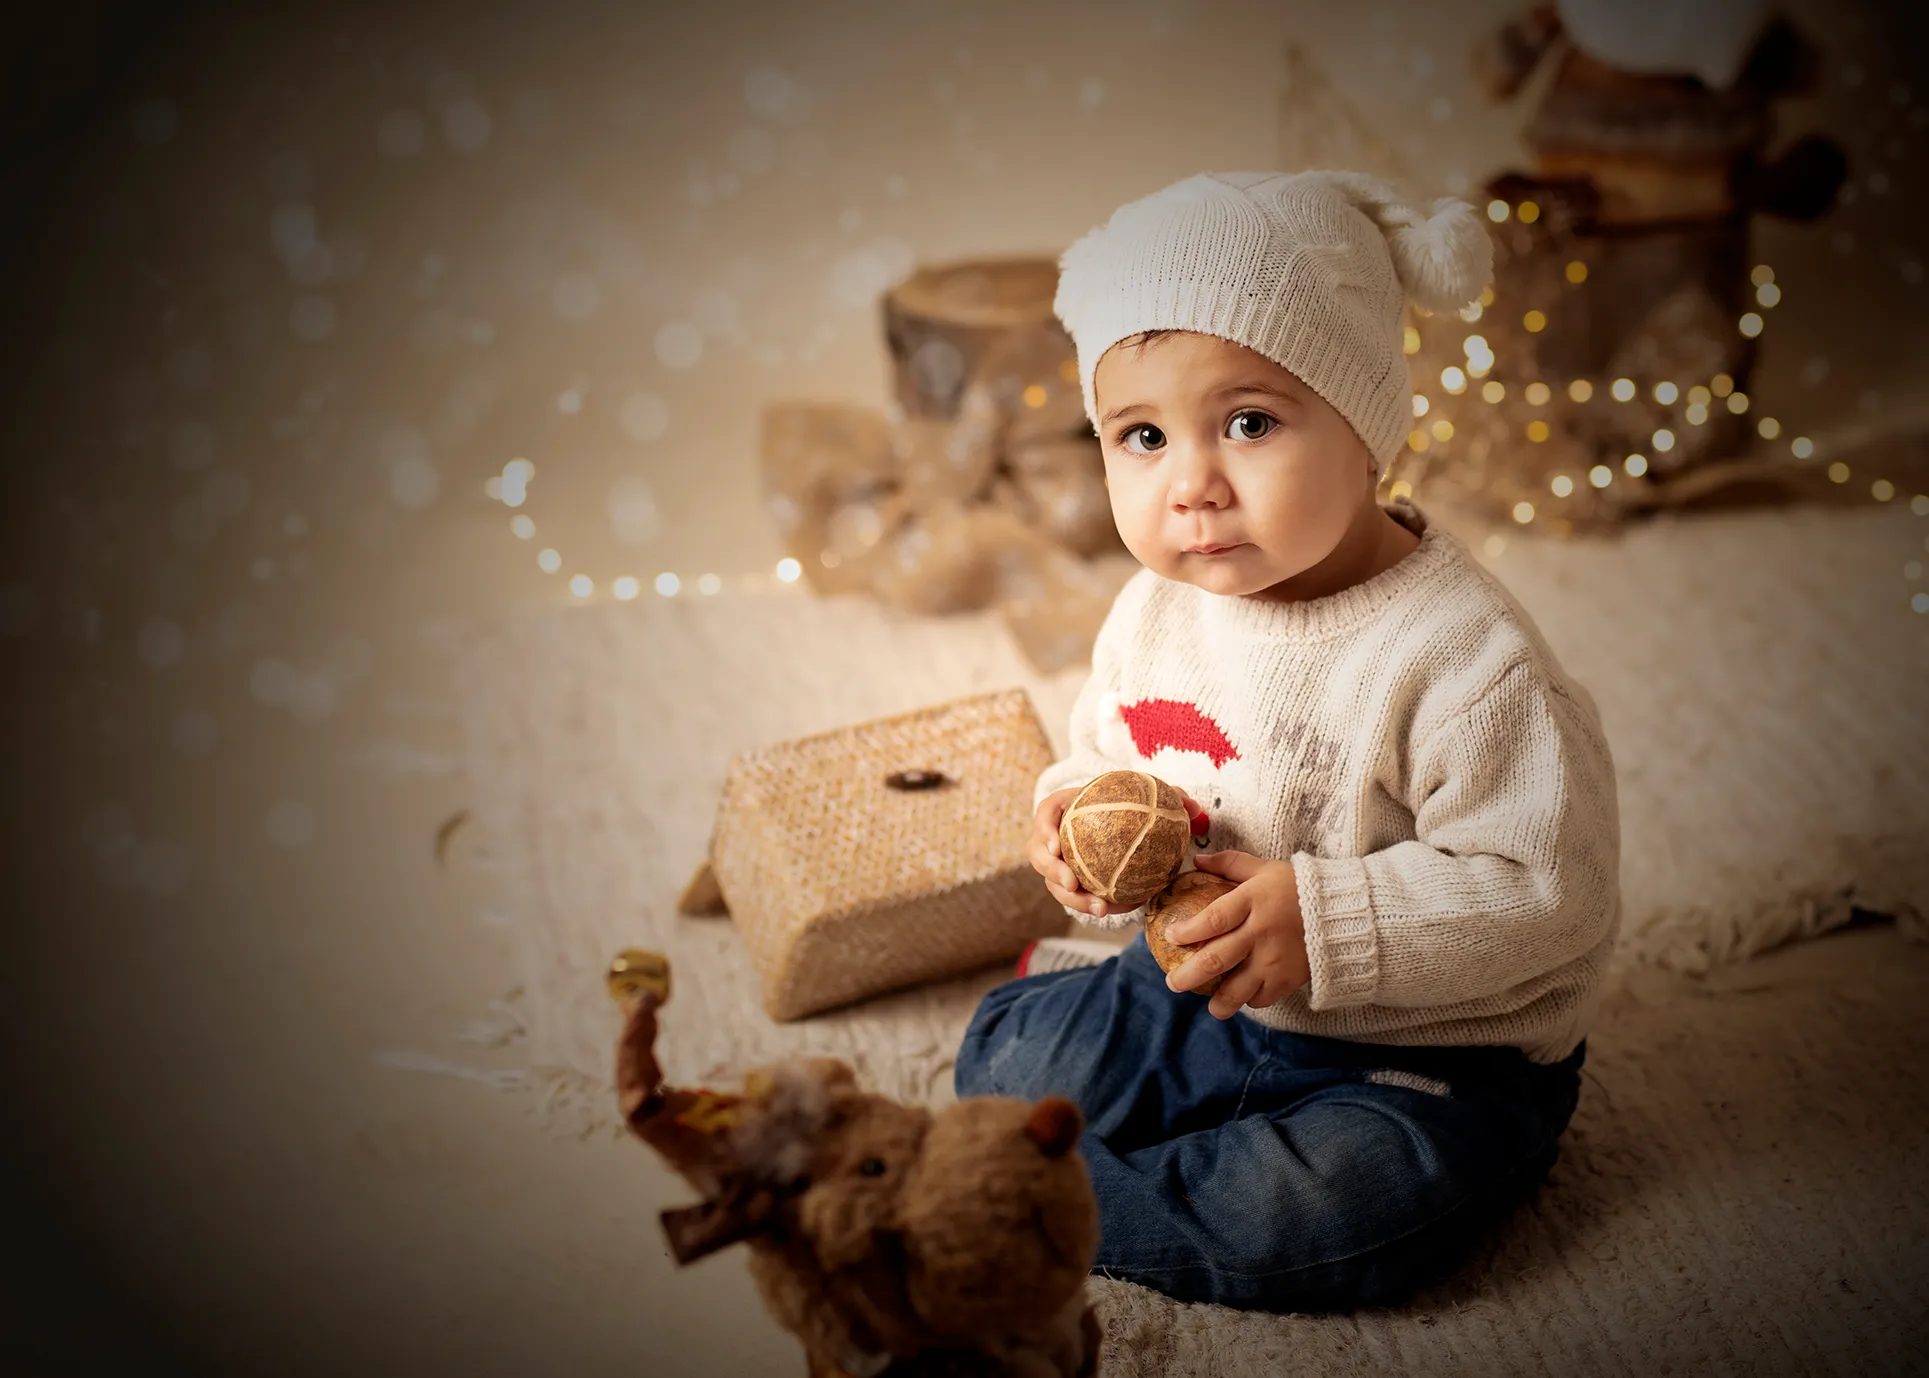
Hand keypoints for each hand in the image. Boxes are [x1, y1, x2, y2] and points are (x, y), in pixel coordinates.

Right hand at [1031, 784, 1205, 919]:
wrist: (1122, 825)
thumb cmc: (1130, 805)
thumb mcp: (1147, 796)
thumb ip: (1171, 798)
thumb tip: (1195, 809)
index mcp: (1066, 808)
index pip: (1045, 813)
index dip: (1044, 829)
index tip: (1056, 845)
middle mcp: (1055, 836)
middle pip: (1039, 854)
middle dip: (1050, 871)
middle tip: (1071, 882)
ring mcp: (1059, 862)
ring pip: (1054, 883)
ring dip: (1072, 898)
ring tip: (1099, 908)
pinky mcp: (1070, 882)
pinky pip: (1075, 896)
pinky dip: (1090, 904)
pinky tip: (1113, 911)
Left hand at [1163, 850, 1310, 1019]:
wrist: (1344, 912)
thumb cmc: (1298, 887)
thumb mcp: (1265, 868)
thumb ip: (1230, 863)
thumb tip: (1196, 861)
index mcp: (1253, 901)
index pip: (1213, 919)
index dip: (1188, 931)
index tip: (1170, 937)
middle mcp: (1260, 932)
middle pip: (1216, 958)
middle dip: (1188, 975)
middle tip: (1173, 983)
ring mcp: (1274, 959)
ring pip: (1236, 989)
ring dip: (1217, 1002)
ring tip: (1208, 1006)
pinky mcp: (1288, 979)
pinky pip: (1260, 997)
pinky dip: (1247, 1000)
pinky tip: (1240, 998)